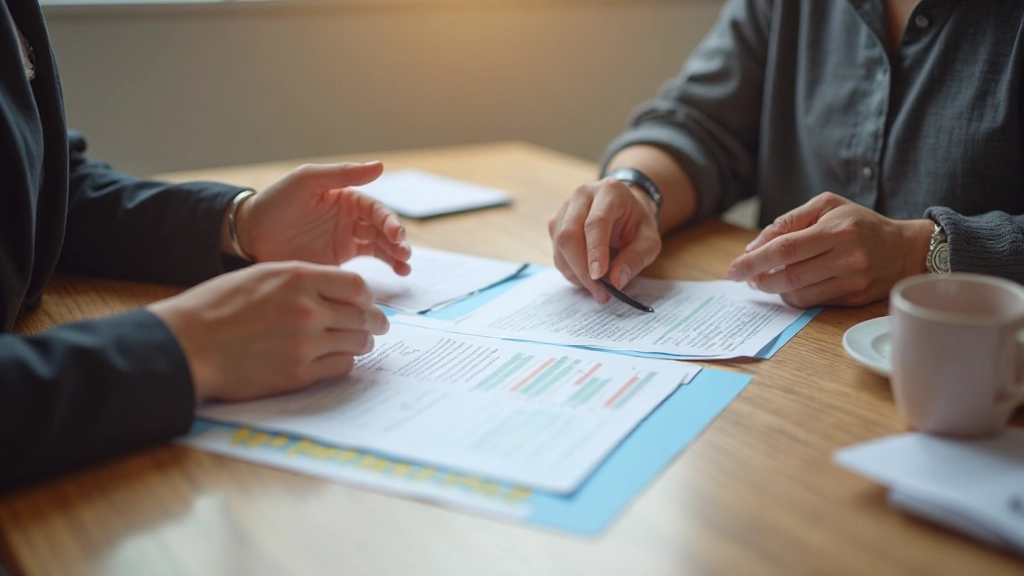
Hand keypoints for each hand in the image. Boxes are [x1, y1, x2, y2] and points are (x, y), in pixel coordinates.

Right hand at [148, 262, 388, 399]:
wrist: (187, 344)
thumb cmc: (217, 307)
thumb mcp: (261, 276)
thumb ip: (302, 281)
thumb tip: (337, 292)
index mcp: (298, 279)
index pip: (356, 286)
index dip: (367, 297)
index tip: (368, 304)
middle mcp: (308, 309)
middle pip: (362, 316)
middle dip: (373, 322)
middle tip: (377, 327)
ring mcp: (305, 344)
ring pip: (356, 343)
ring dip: (361, 343)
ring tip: (357, 343)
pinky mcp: (298, 374)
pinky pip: (341, 367)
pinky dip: (344, 362)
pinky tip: (336, 359)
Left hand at [232, 162, 411, 274]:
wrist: (250, 235)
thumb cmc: (276, 202)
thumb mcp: (307, 182)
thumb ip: (342, 174)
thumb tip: (380, 165)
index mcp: (347, 198)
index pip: (376, 210)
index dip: (389, 222)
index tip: (395, 235)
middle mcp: (351, 219)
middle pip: (384, 230)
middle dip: (398, 242)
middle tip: (404, 254)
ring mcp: (346, 240)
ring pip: (381, 247)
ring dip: (397, 255)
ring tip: (405, 267)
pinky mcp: (339, 261)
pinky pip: (368, 264)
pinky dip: (386, 267)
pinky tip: (398, 274)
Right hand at [548, 179, 661, 302]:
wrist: (625, 208)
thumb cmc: (637, 223)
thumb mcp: (649, 241)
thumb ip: (635, 259)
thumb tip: (615, 281)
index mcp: (609, 192)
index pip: (595, 223)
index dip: (595, 251)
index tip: (600, 277)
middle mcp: (582, 195)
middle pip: (568, 234)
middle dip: (581, 268)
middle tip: (599, 292)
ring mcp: (565, 208)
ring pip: (559, 245)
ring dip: (575, 272)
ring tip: (597, 288)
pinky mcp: (556, 222)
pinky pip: (556, 251)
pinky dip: (570, 269)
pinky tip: (586, 275)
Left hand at [727, 192, 931, 307]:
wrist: (904, 249)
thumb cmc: (859, 223)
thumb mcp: (826, 206)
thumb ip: (789, 221)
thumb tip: (755, 246)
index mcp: (837, 231)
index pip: (785, 249)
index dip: (754, 261)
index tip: (733, 269)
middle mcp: (846, 258)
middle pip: (789, 275)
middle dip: (759, 279)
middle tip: (744, 277)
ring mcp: (852, 281)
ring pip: (799, 294)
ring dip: (774, 289)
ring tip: (765, 279)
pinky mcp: (853, 299)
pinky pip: (813, 303)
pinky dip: (793, 296)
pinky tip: (788, 286)